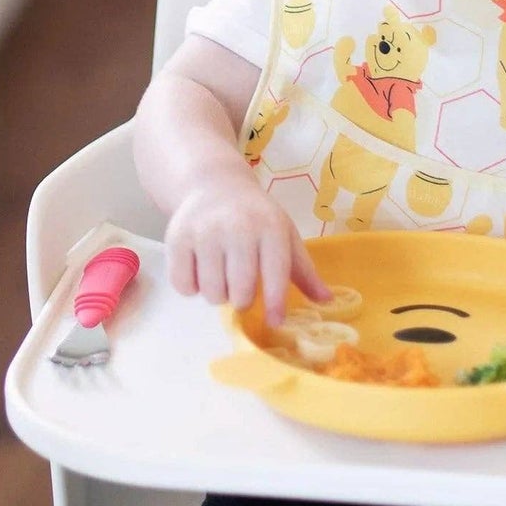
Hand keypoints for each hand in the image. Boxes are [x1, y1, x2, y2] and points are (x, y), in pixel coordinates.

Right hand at [164, 165, 330, 325]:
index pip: (276, 272)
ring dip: (218, 294)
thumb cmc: (256, 216)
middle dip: (243, 299)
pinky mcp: (178, 237)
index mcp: (270, 226)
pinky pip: (184, 285)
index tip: (276, 321)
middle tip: (243, 287)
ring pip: (212, 292)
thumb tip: (327, 301)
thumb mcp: (284, 234)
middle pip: (241, 291)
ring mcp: (205, 231)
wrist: (214, 184)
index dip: (277, 302)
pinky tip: (200, 269)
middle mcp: (238, 227)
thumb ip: (303, 270)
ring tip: (222, 275)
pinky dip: (191, 287)